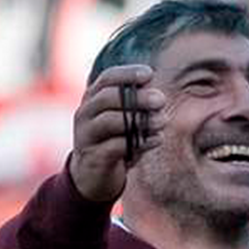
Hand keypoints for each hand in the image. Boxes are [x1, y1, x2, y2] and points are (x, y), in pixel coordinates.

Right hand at [69, 65, 165, 202]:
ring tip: (163, 121)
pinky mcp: (93, 157)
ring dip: (141, 120)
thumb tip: (158, 94)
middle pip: (107, 98)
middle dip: (137, 97)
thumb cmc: (115, 139)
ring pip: (110, 121)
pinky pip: (116, 146)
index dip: (127, 73)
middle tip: (161, 100)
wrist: (93, 175)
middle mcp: (85, 113)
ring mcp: (86, 135)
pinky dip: (140, 142)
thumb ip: (138, 105)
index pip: (107, 78)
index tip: (149, 74)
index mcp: (94, 98)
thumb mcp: (126, 119)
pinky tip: (158, 140)